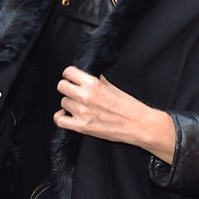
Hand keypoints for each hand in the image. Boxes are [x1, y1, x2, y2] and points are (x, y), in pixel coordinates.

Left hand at [54, 66, 175, 162]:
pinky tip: (67, 114)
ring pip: (62, 102)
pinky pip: (59, 120)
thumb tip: (86, 77)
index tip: (72, 78)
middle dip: (68, 87)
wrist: (139, 125)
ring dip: (69, 102)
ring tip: (79, 105)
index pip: (68, 72)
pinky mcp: (81, 127)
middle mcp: (85, 96)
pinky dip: (61, 116)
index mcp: (93, 84)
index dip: (70, 75)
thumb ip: (97, 80)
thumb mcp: (113, 87)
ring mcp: (82, 112)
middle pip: (62, 86)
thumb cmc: (130, 107)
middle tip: (75, 91)